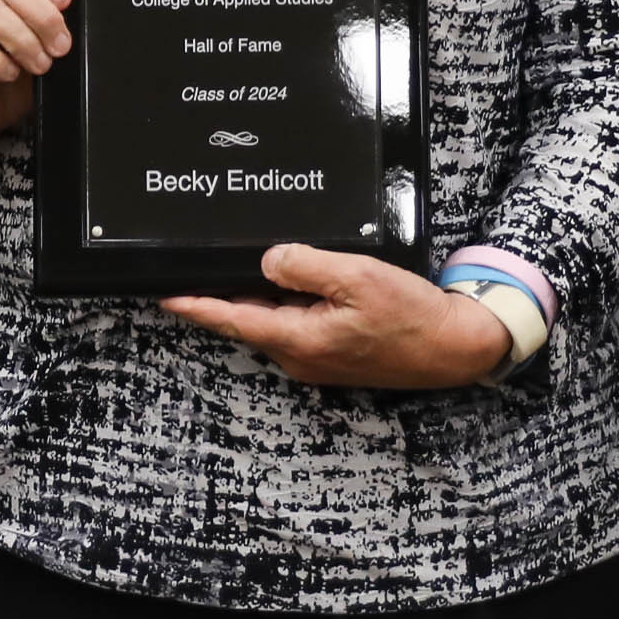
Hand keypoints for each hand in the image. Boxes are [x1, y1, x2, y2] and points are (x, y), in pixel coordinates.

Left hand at [164, 244, 515, 389]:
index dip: (196, 306)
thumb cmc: (411, 316)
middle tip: (204, 262)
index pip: (233, 319)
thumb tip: (268, 260)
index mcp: (299, 340)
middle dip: (226, 292)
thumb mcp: (357, 278)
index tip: (165, 296)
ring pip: (273, 319)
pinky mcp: (333, 353)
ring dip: (260, 294)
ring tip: (249, 262)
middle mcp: (300, 357)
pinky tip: (294, 278)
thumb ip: (306, 266)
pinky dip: (288, 301)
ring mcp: (316, 359)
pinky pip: (296, 323)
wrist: (453, 347)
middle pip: (249, 317)